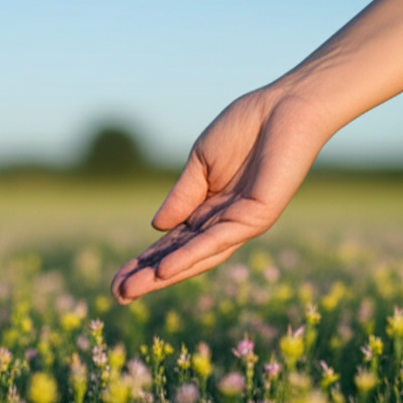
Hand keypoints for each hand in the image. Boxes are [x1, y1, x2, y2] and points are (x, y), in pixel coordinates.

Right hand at [111, 87, 328, 303]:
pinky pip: (218, 241)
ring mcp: (241, 223)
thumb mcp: (200, 163)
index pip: (173, 243)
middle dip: (149, 277)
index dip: (145, 261)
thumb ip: (181, 196)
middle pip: (181, 257)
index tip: (117, 280)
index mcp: (210, 209)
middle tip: (117, 295)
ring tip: (131, 290)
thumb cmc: (247, 128)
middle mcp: (225, 223)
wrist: (285, 108)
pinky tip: (165, 270)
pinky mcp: (256, 217)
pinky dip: (191, 256)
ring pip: (197, 257)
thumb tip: (156, 228)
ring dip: (164, 276)